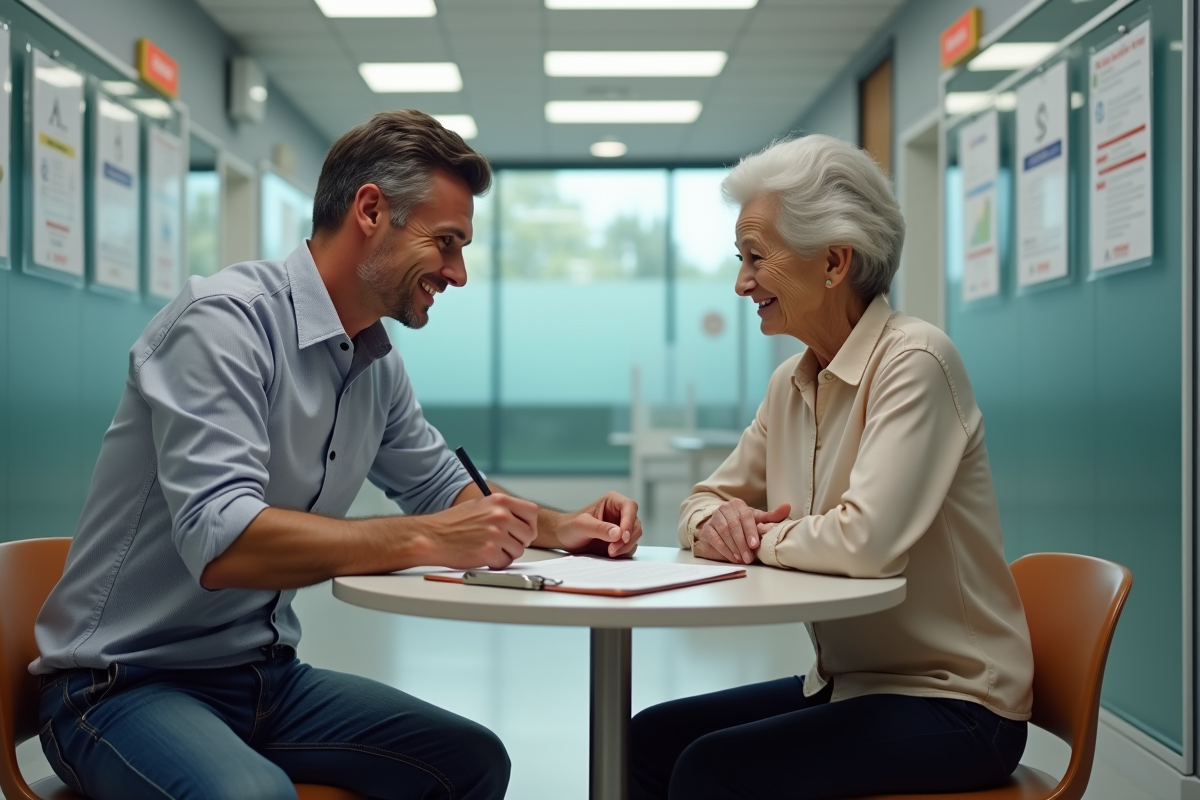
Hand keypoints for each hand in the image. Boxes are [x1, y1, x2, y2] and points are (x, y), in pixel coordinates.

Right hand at [423, 494, 538, 568]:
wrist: (432, 536)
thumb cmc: (452, 523)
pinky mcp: (490, 552)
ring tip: (488, 548)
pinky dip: (495, 563)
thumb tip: (520, 519)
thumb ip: (501, 510)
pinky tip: (482, 556)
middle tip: (503, 544)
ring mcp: (496, 533)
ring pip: (518, 550)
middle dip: (518, 541)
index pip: (532, 512)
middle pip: (528, 534)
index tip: (522, 530)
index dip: (529, 524)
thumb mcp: (479, 505)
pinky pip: (505, 562)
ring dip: (506, 553)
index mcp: (499, 501)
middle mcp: (500, 515)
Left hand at [555, 492, 641, 557]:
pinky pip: (629, 547)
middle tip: (612, 550)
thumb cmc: (569, 526)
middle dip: (627, 539)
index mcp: (612, 501)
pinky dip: (623, 553)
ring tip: (608, 552)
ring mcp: (622, 528)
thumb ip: (599, 528)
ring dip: (625, 547)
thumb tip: (618, 533)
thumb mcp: (582, 525)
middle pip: (636, 524)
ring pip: (635, 537)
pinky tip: (609, 554)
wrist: (563, 538)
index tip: (623, 537)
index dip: (629, 522)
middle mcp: (620, 513)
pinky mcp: (620, 541)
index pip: (630, 507)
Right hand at [694, 500, 790, 563]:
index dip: (750, 531)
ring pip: (723, 532)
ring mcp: (714, 519)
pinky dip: (724, 550)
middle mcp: (724, 509)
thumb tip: (787, 506)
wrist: (720, 525)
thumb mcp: (757, 519)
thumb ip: (772, 516)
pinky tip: (732, 557)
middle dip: (742, 543)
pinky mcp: (707, 530)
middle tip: (749, 557)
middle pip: (733, 526)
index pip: (745, 516)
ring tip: (742, 559)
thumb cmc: (742, 523)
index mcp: (738, 505)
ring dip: (733, 548)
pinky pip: (714, 539)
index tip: (755, 545)